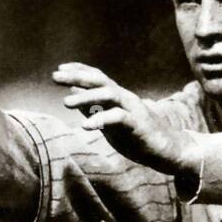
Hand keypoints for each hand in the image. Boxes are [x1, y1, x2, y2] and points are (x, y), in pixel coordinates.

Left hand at [53, 63, 200, 177]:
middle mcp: (124, 97)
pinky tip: (85, 126)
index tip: (59, 70)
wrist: (166, 150)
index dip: (78, 70)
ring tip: (65, 103)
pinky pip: (118, 117)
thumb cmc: (137, 136)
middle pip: (99, 80)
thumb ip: (93, 108)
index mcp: (117, 97)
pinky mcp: (138, 124)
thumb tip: (74, 93)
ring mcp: (132, 108)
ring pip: (108, 94)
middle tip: (55, 77)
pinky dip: (101, 119)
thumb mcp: (110, 122)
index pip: (96, 77)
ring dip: (86, 97)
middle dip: (77, 76)